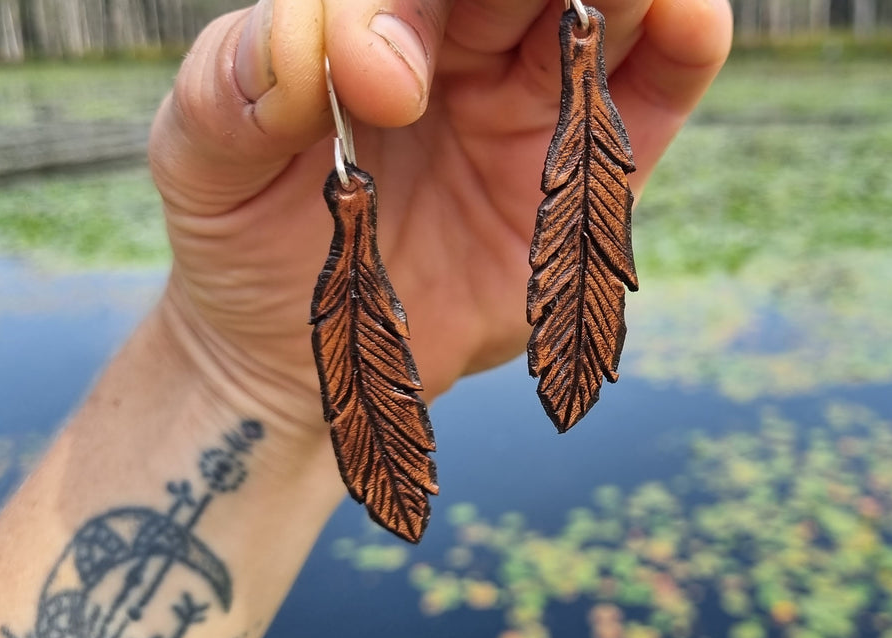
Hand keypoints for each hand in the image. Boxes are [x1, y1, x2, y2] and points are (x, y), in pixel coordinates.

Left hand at [147, 0, 730, 436]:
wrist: (294, 350)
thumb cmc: (244, 231)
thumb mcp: (200, 158)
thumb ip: (232, 87)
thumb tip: (313, 58)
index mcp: (372, 15)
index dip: (408, 11)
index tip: (387, 84)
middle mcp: (462, 40)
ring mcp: (533, 99)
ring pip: (607, 9)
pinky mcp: (592, 175)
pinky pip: (656, 93)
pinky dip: (685, 47)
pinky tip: (690, 18)